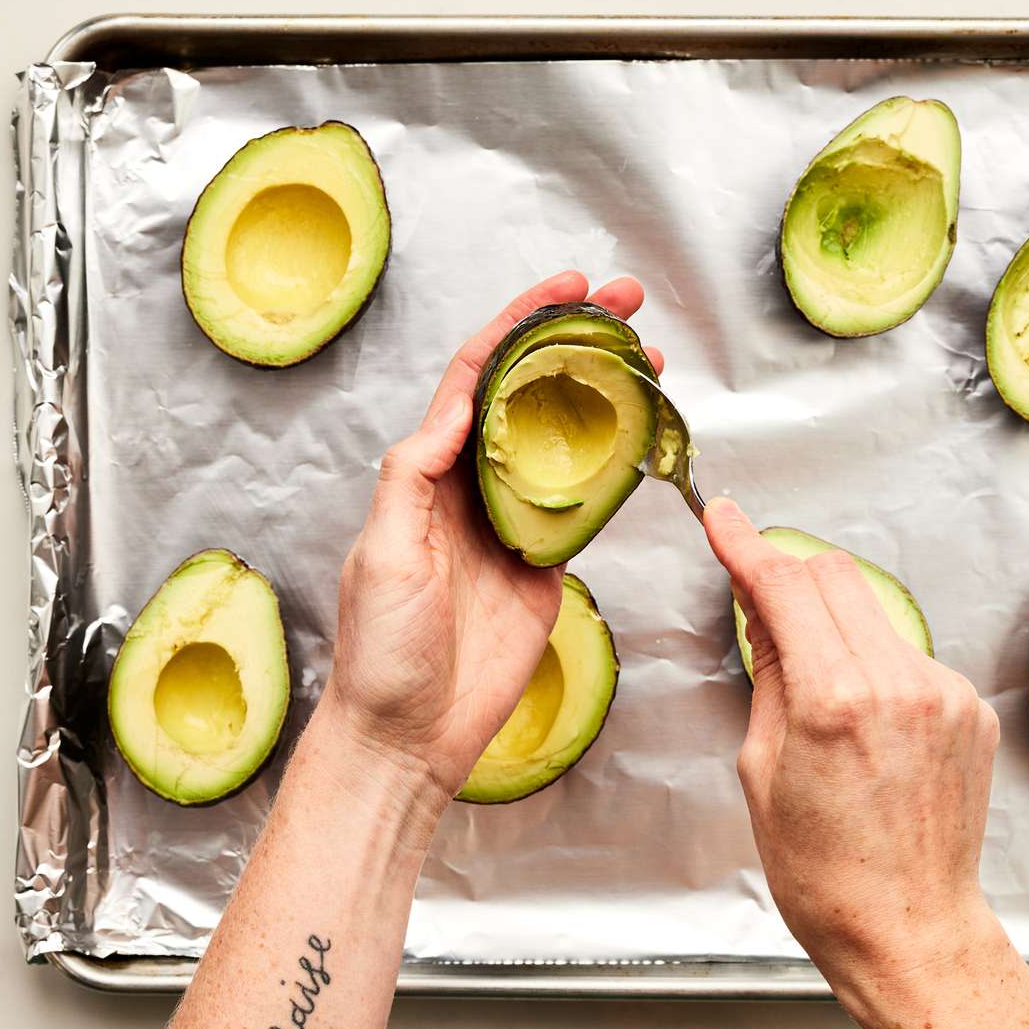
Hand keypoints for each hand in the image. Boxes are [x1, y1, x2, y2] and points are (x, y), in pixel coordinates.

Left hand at [325, 271, 662, 803]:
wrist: (411, 737)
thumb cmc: (381, 654)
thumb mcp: (383, 553)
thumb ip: (413, 477)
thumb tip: (452, 410)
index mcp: (427, 475)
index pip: (475, 379)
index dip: (518, 327)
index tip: (564, 291)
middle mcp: (472, 489)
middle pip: (528, 395)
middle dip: (574, 342)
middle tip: (625, 305)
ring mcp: (513, 525)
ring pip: (564, 440)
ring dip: (602, 395)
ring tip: (647, 358)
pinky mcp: (546, 566)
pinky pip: (586, 504)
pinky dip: (616, 465)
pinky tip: (642, 435)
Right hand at [702, 497, 1001, 1006]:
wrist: (911, 930)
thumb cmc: (827, 875)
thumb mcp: (762, 772)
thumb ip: (769, 675)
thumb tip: (763, 613)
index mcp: (835, 700)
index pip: (784, 586)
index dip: (746, 544)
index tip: (723, 517)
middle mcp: (900, 682)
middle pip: (835, 574)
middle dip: (791, 578)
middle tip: (762, 609)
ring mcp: (944, 692)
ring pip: (874, 612)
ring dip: (836, 626)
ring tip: (821, 700)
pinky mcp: (969, 706)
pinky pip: (908, 654)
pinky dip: (877, 665)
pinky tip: (868, 727)